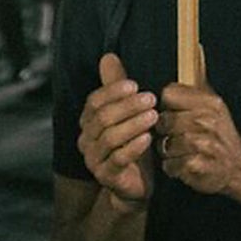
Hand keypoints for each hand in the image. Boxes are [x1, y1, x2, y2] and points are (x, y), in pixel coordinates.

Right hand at [78, 53, 155, 208]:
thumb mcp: (128, 113)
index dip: (113, 91)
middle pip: (102, 118)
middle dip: (128, 106)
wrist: (135, 184)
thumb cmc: (133, 144)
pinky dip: (133, 147)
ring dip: (133, 124)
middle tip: (151, 98)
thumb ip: (118, 87)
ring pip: (110, 137)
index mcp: (88, 122)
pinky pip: (117, 159)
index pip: (94, 101)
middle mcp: (86, 140)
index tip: (135, 84)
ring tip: (153, 115)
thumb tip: (108, 56)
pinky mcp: (106, 177)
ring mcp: (94, 160)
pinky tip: (148, 138)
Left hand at [157, 47, 240, 197]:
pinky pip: (170, 165)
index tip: (176, 113)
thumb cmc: (221, 132)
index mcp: (209, 102)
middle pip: (163, 120)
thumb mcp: (214, 102)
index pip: (168, 94)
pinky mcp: (197, 166)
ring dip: (169, 151)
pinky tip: (184, 164)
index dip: (167, 105)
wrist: (238, 167)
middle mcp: (206, 121)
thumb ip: (200, 75)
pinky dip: (173, 168)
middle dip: (166, 131)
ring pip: (164, 144)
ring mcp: (203, 144)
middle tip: (178, 135)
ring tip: (181, 151)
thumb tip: (197, 46)